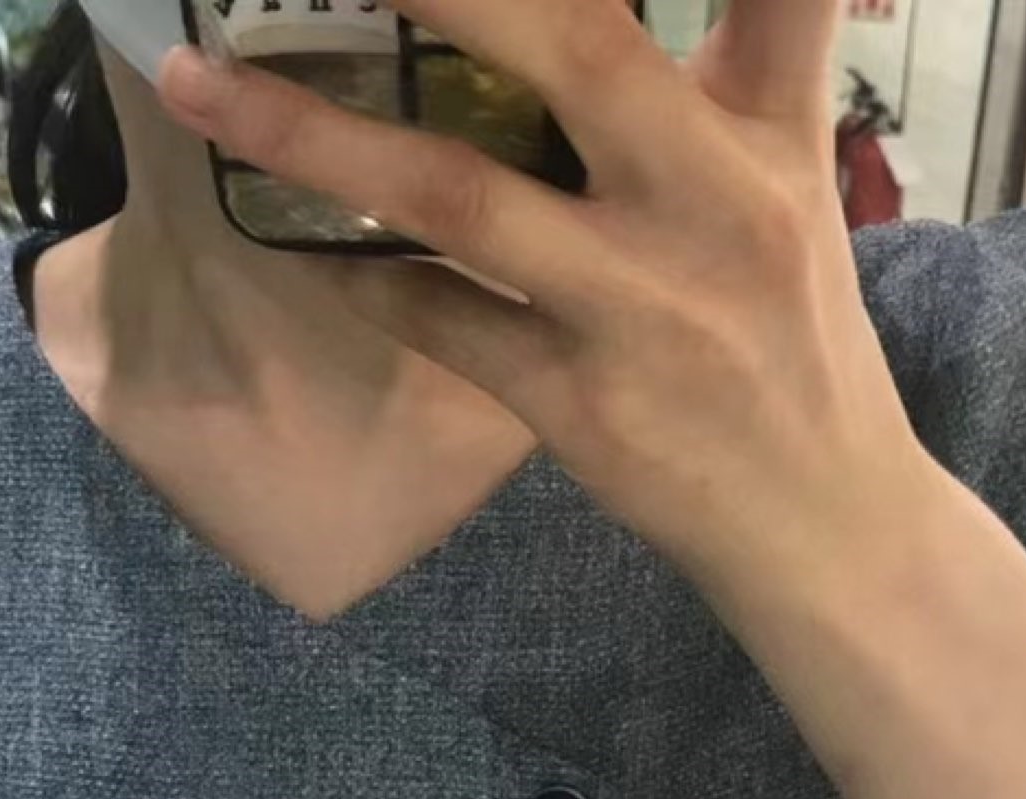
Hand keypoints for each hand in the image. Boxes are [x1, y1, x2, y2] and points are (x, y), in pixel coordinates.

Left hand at [154, 0, 943, 607]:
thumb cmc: (789, 339)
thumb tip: (581, 17)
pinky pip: (446, 328)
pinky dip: (368, 285)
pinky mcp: (585, 408)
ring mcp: (643, 307)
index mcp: (770, 126)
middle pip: (573, 41)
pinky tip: (303, 248)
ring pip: (460, 196)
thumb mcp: (788, 180)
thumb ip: (728, 67)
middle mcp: (714, 199)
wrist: (824, 522)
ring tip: (201, 87)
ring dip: (315, 135)